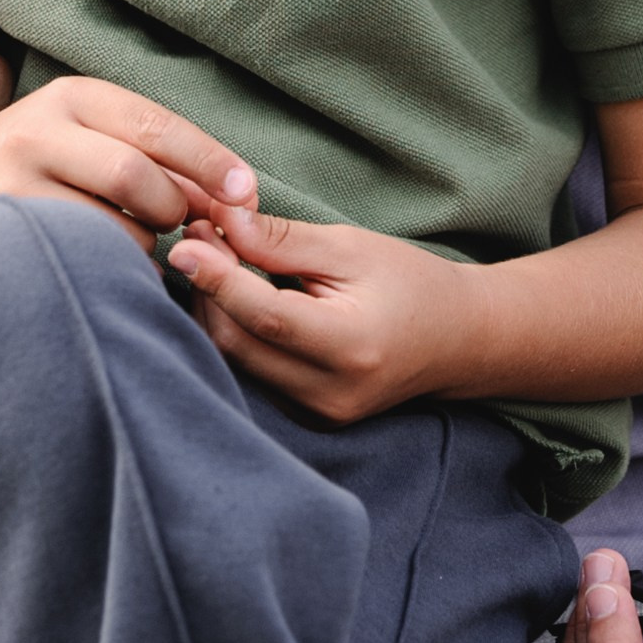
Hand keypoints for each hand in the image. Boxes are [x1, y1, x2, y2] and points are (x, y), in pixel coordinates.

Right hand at [0, 80, 259, 255]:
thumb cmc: (40, 161)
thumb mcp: (87, 132)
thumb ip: (152, 152)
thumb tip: (232, 194)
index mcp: (73, 98)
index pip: (156, 127)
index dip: (209, 161)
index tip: (246, 192)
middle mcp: (38, 132)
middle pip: (137, 177)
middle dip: (175, 208)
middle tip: (183, 224)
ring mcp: (13, 184)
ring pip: (114, 226)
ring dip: (145, 244)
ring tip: (137, 239)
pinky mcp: (2, 231)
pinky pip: (84, 259)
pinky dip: (114, 266)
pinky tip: (109, 262)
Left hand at [169, 198, 480, 422]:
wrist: (457, 340)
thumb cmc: (409, 283)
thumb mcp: (350, 249)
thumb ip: (282, 240)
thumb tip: (219, 223)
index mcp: (351, 347)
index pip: (266, 316)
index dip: (218, 278)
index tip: (185, 241)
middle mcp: (330, 393)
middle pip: (239, 342)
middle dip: (209, 288)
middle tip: (199, 235)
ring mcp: (317, 414)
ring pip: (237, 361)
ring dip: (215, 309)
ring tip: (214, 257)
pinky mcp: (307, 419)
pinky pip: (251, 373)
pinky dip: (234, 332)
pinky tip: (233, 295)